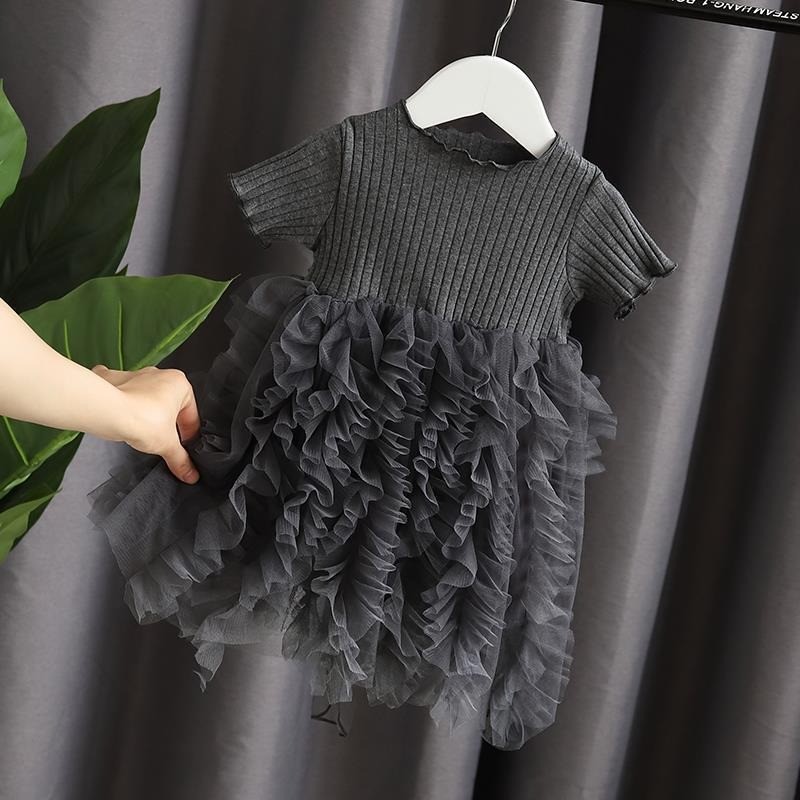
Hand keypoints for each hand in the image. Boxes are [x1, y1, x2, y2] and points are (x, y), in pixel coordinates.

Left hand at [91, 364, 200, 483]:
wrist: (106, 411)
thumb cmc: (141, 418)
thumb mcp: (167, 445)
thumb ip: (180, 459)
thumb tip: (190, 473)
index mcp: (180, 384)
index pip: (191, 415)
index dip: (189, 435)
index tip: (183, 448)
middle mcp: (159, 376)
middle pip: (170, 404)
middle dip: (168, 421)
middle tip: (163, 441)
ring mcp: (136, 376)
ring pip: (147, 395)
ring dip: (147, 409)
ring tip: (142, 429)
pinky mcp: (114, 380)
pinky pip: (119, 385)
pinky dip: (118, 393)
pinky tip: (117, 406)